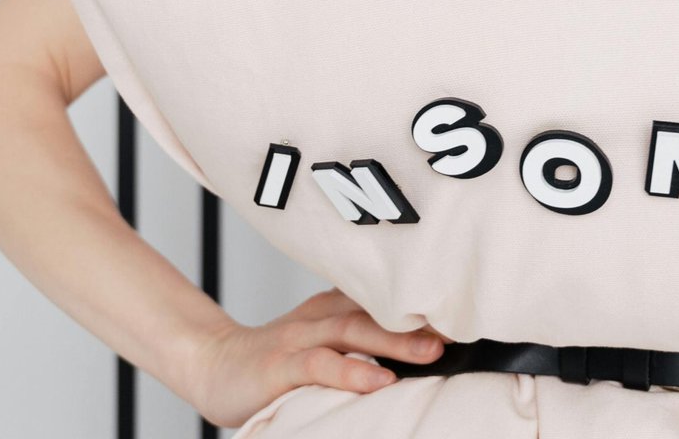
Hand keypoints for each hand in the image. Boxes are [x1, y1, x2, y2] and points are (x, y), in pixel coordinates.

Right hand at [185, 288, 453, 427]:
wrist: (210, 365)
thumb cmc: (276, 360)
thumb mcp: (322, 339)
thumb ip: (361, 334)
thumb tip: (420, 342)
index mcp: (334, 306)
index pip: (385, 297)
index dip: (426, 301)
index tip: (468, 309)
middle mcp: (320, 315)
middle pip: (379, 309)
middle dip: (422, 319)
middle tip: (463, 327)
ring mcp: (299, 338)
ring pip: (354, 331)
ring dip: (396, 341)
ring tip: (434, 352)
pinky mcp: (279, 366)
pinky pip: (319, 365)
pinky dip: (351, 371)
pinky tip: (378, 381)